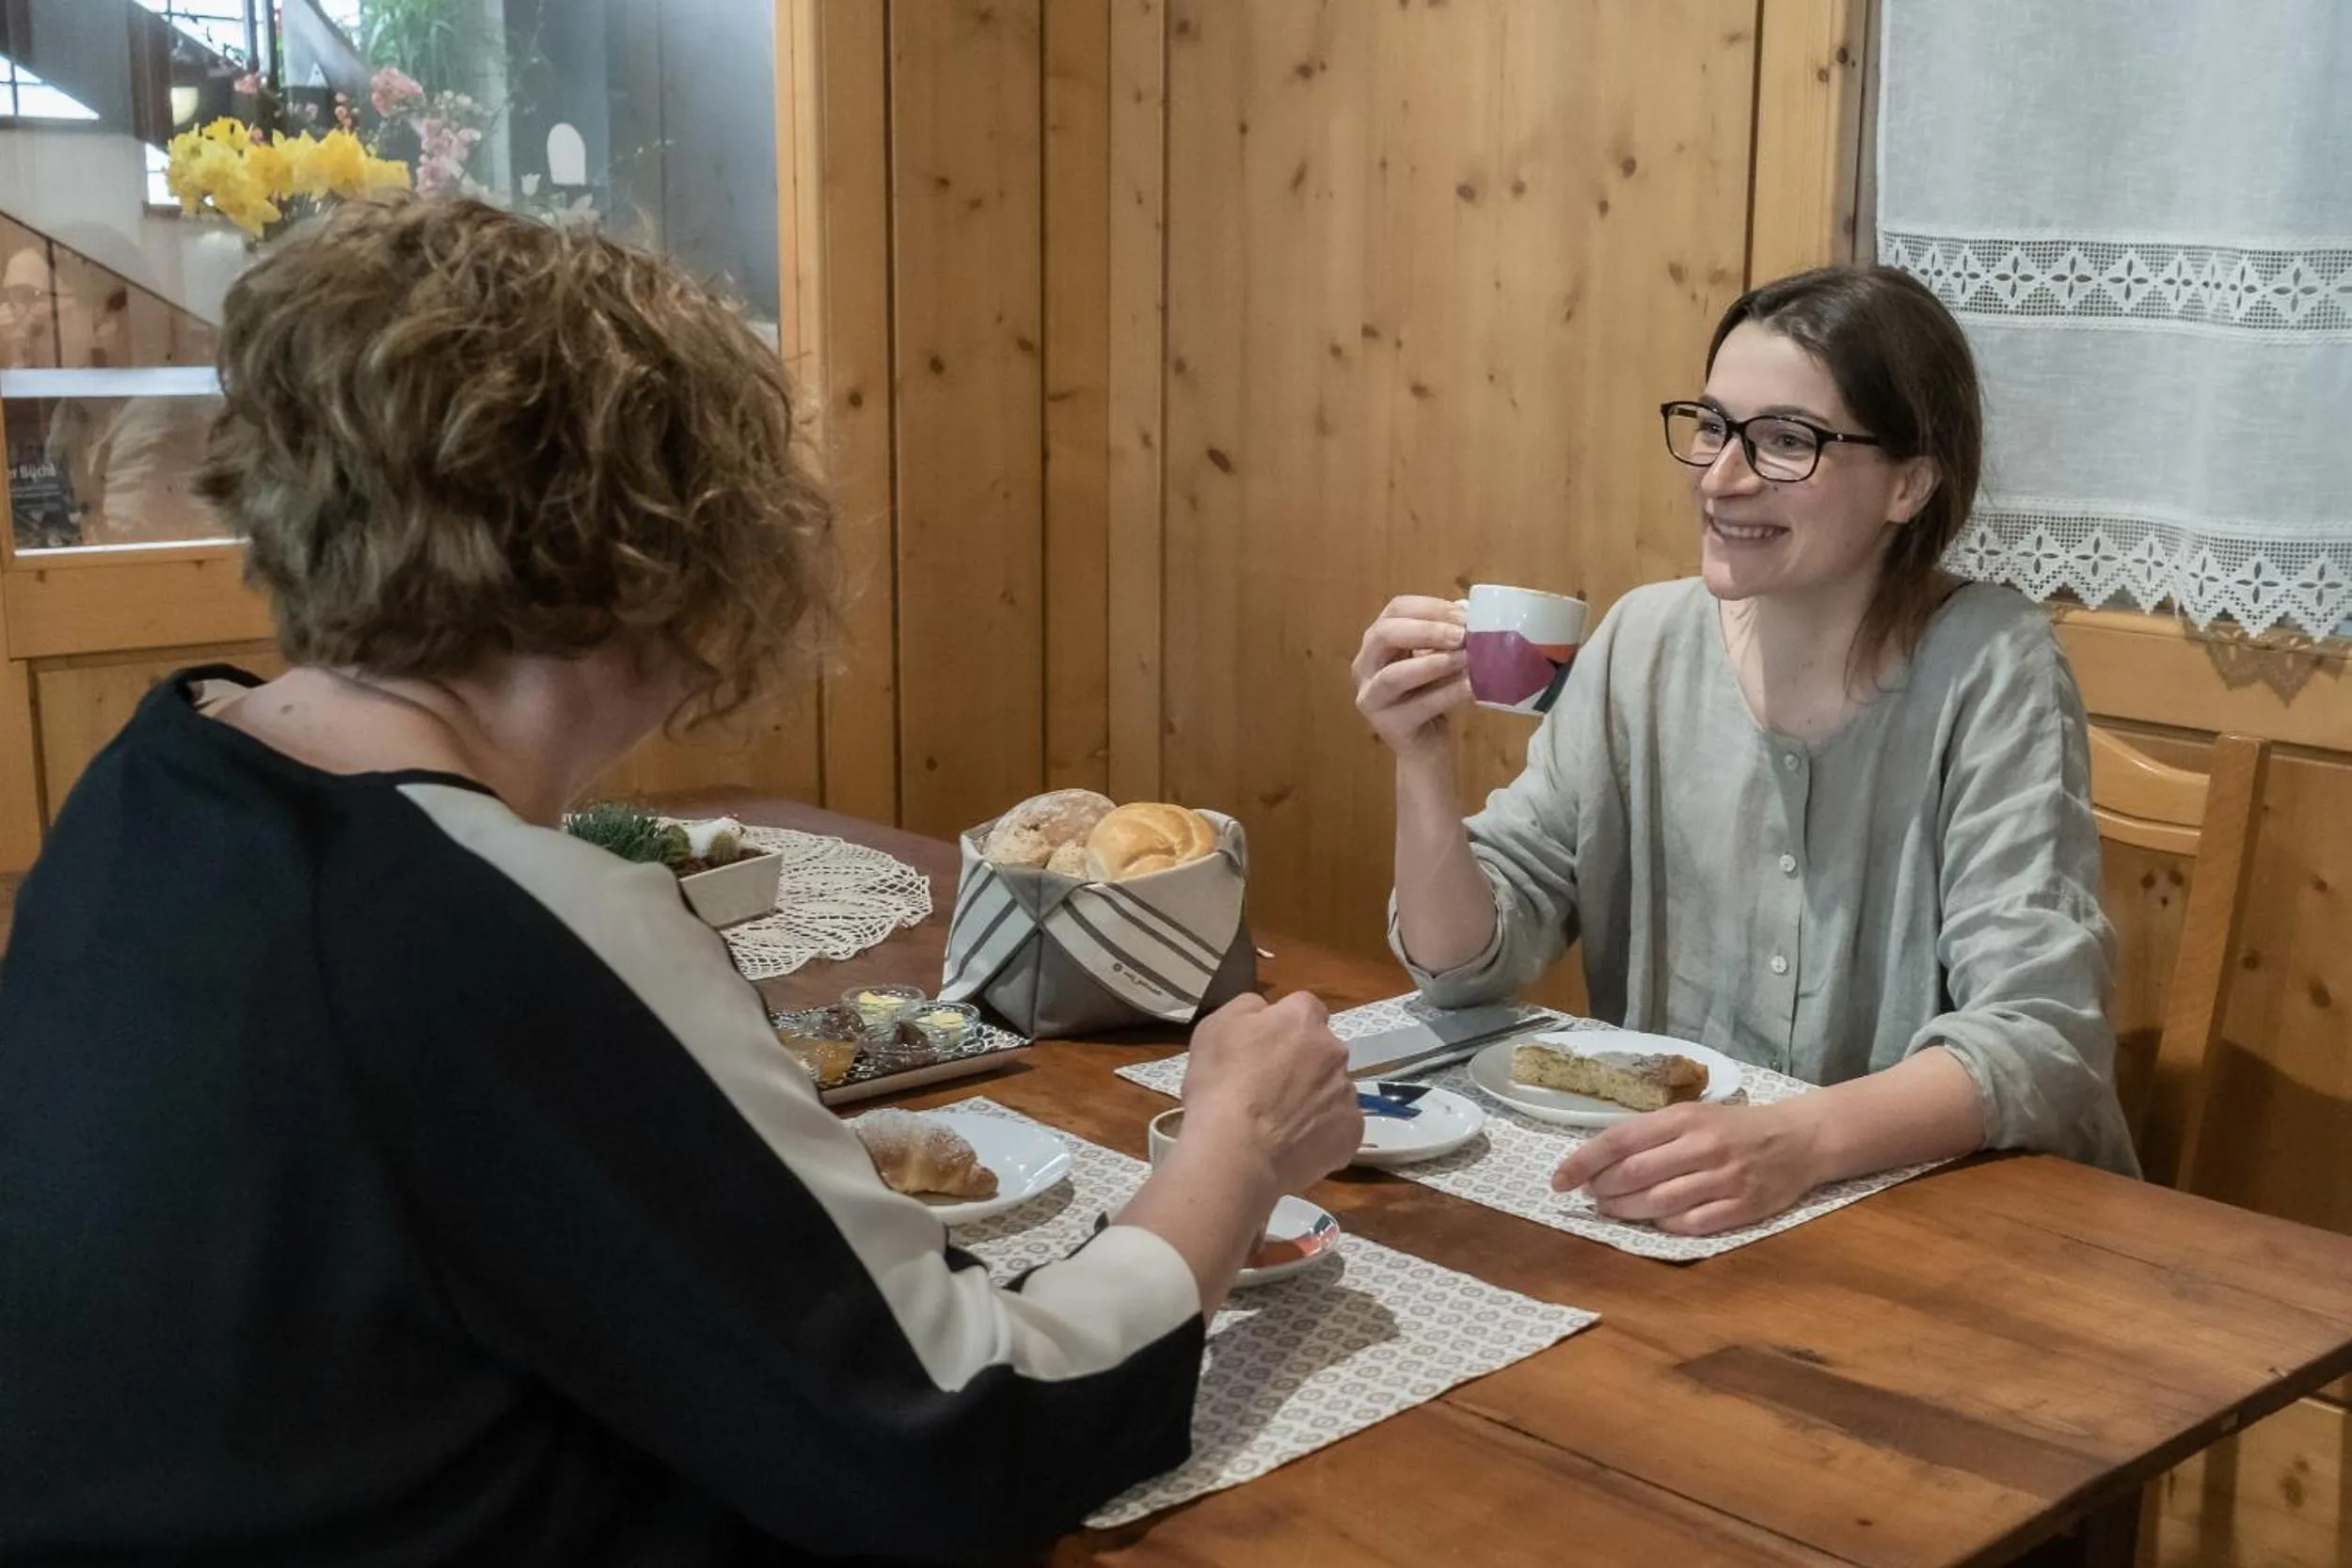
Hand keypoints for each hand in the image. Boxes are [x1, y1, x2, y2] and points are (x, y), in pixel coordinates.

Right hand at [1181, 992, 1362, 1196]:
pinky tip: (1295, 1145)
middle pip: (1323, 1049)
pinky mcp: (1352, 1131)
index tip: (1264, 1047)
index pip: (1304, 1007)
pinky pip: (1340, 1125)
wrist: (1235, 1152)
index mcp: (1302, 1020)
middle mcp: (1334, 1050)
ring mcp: (1347, 1093)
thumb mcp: (1214, 1027)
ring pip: (1333, 1087)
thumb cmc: (1219, 1086)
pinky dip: (1323, 1132)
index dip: (1284, 1026)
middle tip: (1270, 1089)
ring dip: (1314, 1097)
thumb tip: (1265, 1010)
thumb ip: (1247, 1008)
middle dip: (1303, 1062)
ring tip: (1280, 1124)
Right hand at [1352, 595, 1470, 760]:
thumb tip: (1468, 613)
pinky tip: (1471, 686)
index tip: (1463, 614)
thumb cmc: (1431, 694)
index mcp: (1376, 642)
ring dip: (1433, 664)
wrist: (1426, 746)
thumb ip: (1446, 637)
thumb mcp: (1437, 658)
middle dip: (1426, 631)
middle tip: (1461, 635)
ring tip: (1466, 658)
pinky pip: (1419, 706)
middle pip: (1384, 635)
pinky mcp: (1388, 725)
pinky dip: (1448, 693)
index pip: (1395, 610)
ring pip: (1393, 675)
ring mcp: (1371, 698)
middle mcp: (1364, 666)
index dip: (1429, 607)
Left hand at [1549, 1101, 1823, 1235]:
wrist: (1799, 1139)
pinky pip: (1690, 1224)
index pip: (1621, 1140)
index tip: (1558, 1180)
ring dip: (1625, 1211)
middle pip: (1634, 1173)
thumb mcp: (1692, 1115)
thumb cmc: (1735, 1127)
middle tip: (1589, 1197)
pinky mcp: (1743, 1208)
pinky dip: (1663, 1226)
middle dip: (1601, 1190)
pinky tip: (1652, 1221)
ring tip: (1610, 1210)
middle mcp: (1703, 1146)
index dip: (1584, 1162)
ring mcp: (1724, 1179)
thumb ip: (1650, 1134)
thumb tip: (1598, 1163)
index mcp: (1685, 1118)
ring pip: (1658, 1202)